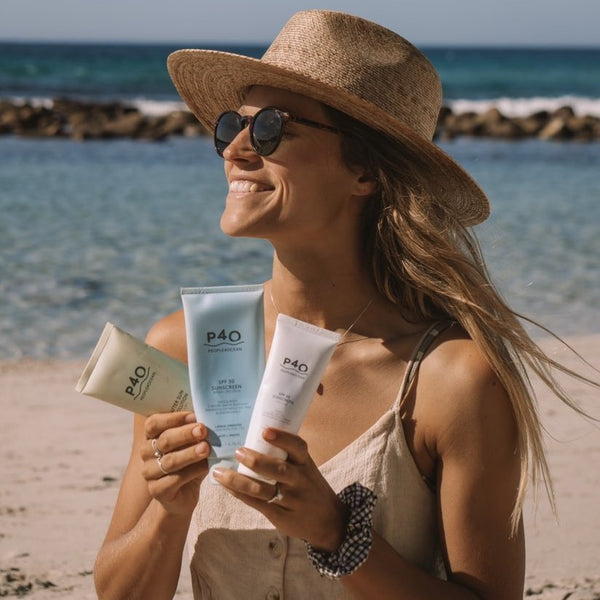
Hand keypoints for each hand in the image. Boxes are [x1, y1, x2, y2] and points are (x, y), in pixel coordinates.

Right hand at [140, 411, 209, 515]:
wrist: (183, 495)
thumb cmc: (189, 463)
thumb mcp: (191, 444)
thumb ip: (195, 431)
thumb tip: (209, 414)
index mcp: (151, 437)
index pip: (154, 423)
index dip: (173, 418)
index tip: (194, 416)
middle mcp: (146, 453)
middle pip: (164, 440)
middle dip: (185, 434)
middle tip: (202, 429)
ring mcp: (149, 473)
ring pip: (169, 460)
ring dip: (189, 453)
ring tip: (206, 448)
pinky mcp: (156, 490)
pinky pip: (175, 479)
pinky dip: (193, 471)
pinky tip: (206, 466)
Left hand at [212, 428, 348, 551]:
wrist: (329, 520)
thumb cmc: (310, 486)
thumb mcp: (306, 468)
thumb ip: (288, 455)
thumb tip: (257, 433)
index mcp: (305, 463)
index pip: (297, 447)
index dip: (282, 438)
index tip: (265, 431)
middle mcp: (299, 480)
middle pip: (278, 469)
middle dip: (256, 460)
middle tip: (238, 451)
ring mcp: (290, 499)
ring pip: (262, 490)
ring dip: (238, 480)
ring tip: (220, 472)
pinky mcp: (280, 515)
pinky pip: (256, 503)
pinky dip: (239, 494)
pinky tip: (226, 487)